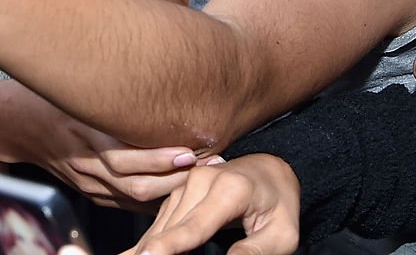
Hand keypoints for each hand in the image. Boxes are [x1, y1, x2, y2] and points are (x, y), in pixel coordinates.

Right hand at [14, 91, 195, 209]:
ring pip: (134, 197)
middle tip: (210, 164)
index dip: (160, 157)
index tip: (190, 149)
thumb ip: (113, 81)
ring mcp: (88, 182)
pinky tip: (177, 191)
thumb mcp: (77, 82)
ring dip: (171, 190)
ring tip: (203, 176)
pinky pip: (126, 202)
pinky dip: (153, 200)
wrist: (18, 124)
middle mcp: (87, 164)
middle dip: (176, 177)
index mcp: (84, 133)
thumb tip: (154, 64)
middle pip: (136, 183)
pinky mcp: (90, 192)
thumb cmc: (50, 95)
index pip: (126, 156)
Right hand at [116, 155, 300, 254]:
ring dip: (144, 247)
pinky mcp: (178, 191)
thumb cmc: (278, 203)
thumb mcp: (282, 233)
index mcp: (230, 190)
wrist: (269, 169)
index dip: (170, 245)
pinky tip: (133, 253)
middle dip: (152, 250)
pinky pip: (159, 220)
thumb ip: (255, 251)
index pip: (195, 226)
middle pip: (171, 226)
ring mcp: (186, 183)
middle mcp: (202, 181)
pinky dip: (146, 240)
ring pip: (159, 224)